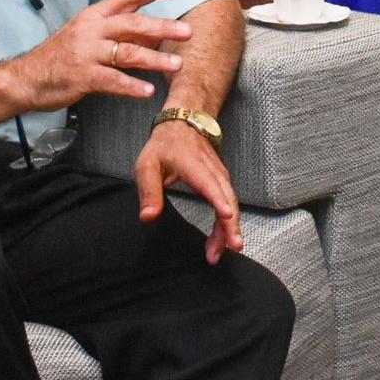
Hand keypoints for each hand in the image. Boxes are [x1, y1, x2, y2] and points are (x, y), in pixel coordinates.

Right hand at [13, 0, 190, 111]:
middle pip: (131, 24)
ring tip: (176, 65)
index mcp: (93, 16)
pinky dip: (130, 86)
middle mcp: (90, 30)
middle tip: (187, 31)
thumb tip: (153, 34)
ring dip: (154, 60)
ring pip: (126, 52)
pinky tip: (146, 91)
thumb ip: (117, 32)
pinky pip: (111, 80)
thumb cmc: (59, 56)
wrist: (25, 78)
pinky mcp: (81, 76)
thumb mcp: (86, 35)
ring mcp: (85, 53)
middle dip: (162, 27)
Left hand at [136, 119, 244, 262]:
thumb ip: (149, 191)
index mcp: (194, 165)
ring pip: (231, 204)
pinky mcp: (222, 183)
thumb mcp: (147, 165)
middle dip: (230, 224)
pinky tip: (219, 241)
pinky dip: (226, 224)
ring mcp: (220, 177)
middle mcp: (213, 172)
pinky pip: (229, 204)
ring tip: (218, 254)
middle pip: (227, 199)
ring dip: (228, 230)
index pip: (209, 184)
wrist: (183, 125)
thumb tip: (148, 217)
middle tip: (231, 247)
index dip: (219, 200)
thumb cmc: (164, 146)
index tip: (227, 216)